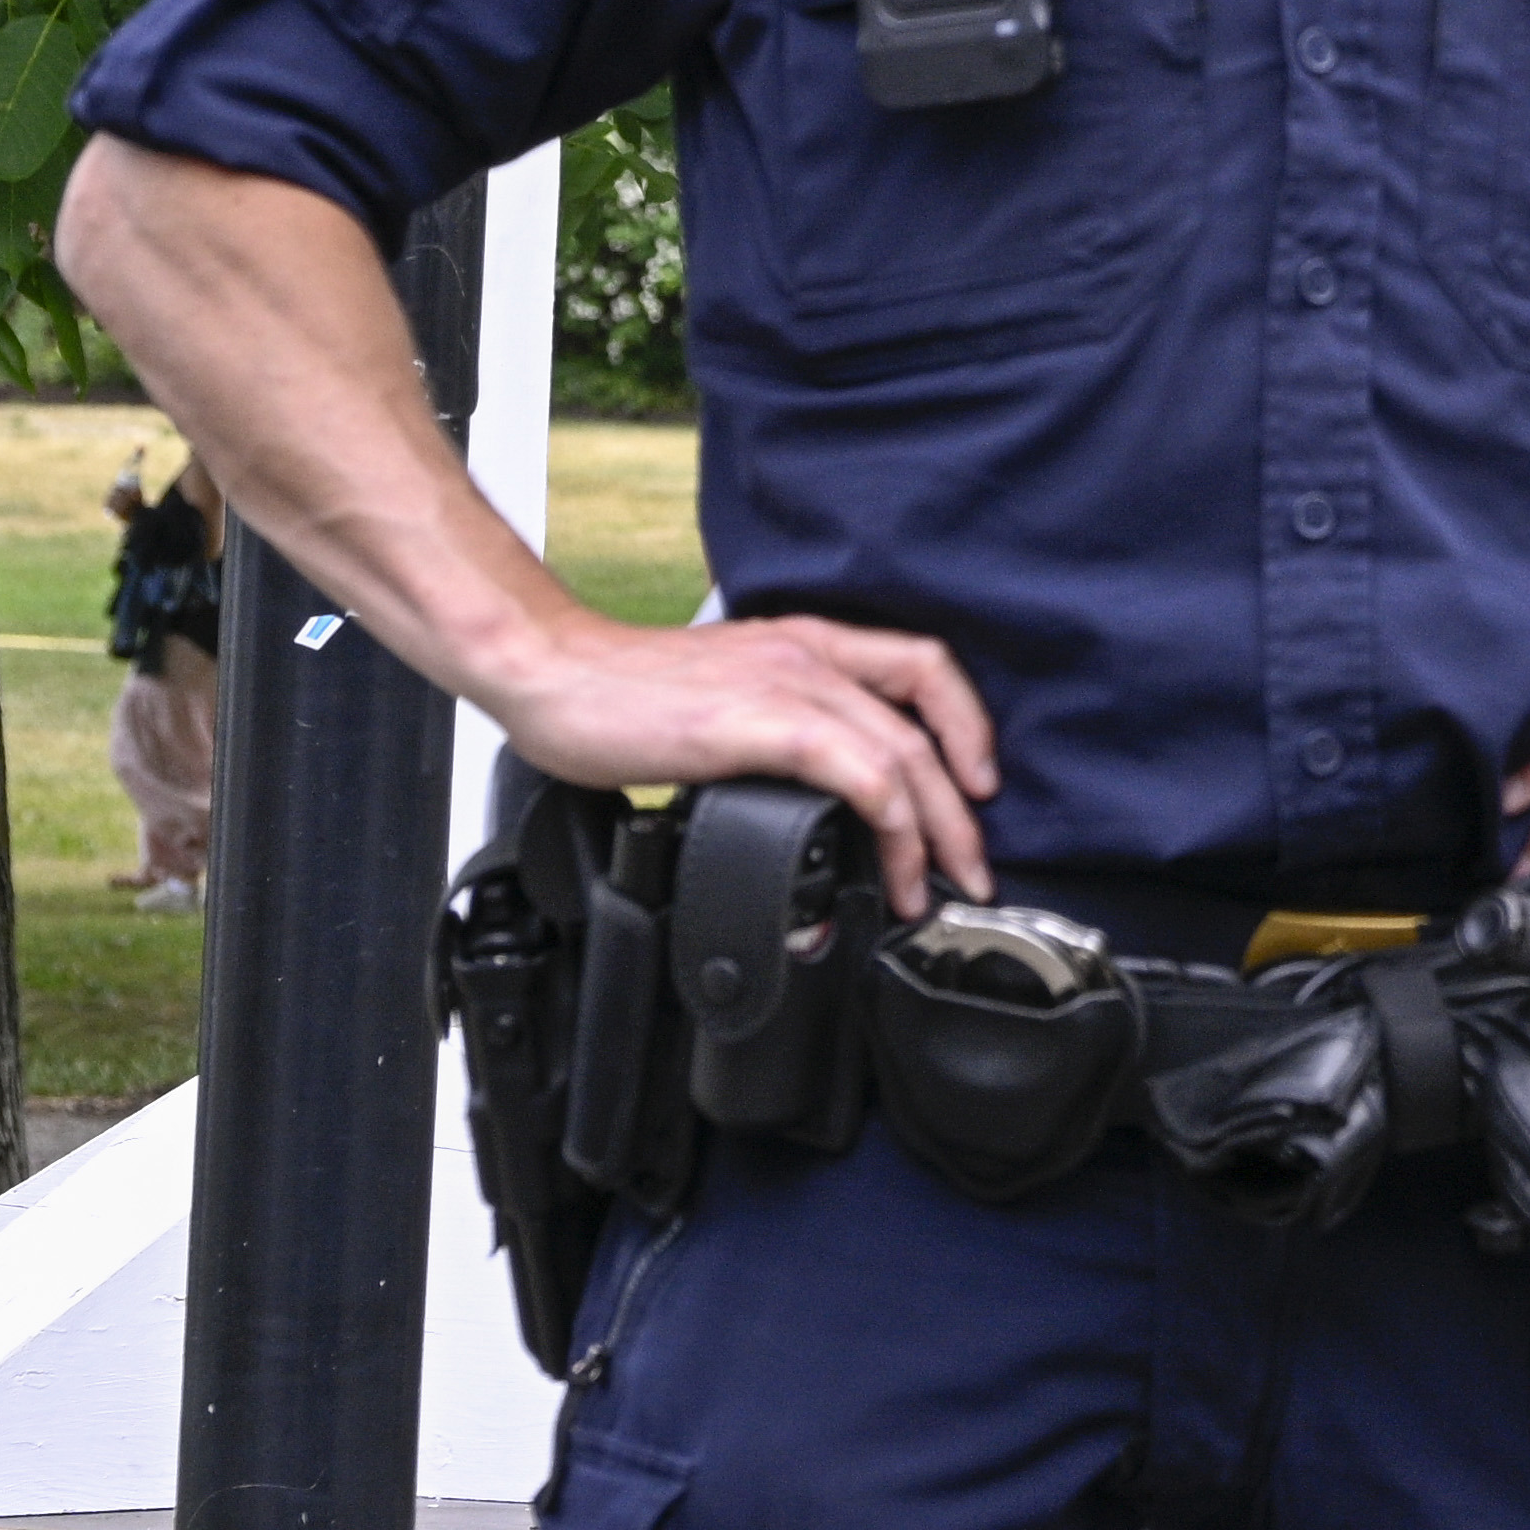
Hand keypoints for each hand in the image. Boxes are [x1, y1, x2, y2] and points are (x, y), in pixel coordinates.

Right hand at [472, 604, 1003, 913]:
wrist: (551, 673)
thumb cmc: (620, 693)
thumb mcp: (725, 697)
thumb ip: (775, 730)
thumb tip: (806, 794)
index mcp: (808, 644)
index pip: (925, 667)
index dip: (967, 726)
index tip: (979, 784)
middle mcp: (812, 656)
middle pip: (927, 724)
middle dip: (963, 807)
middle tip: (973, 867)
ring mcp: (790, 685)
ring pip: (903, 754)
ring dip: (934, 828)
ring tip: (933, 885)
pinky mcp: (760, 721)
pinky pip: (856, 769)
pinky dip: (889, 817)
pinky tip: (889, 857)